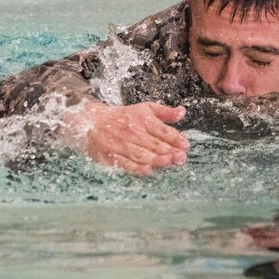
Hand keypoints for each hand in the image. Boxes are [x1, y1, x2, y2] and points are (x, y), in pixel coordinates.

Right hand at [60, 101, 188, 175]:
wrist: (93, 121)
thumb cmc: (123, 117)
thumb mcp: (145, 109)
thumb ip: (165, 112)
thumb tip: (183, 112)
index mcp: (143, 120)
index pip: (163, 130)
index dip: (175, 138)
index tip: (185, 145)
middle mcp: (133, 132)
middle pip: (154, 144)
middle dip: (169, 151)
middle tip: (181, 157)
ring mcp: (122, 145)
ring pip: (141, 154)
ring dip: (155, 159)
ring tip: (168, 161)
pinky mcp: (112, 156)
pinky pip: (126, 163)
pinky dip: (136, 167)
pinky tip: (147, 170)